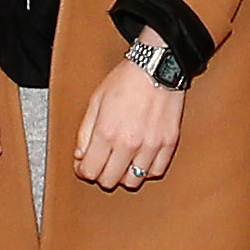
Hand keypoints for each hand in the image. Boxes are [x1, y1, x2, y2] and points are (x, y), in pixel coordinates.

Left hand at [77, 57, 186, 191]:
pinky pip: (155, 172)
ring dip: (124, 175)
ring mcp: (150, 145)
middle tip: (102, 163)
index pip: (89, 171)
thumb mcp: (95, 101)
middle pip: (109, 181)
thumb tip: (80, 156)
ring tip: (122, 161)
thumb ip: (85, 132)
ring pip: (133, 181)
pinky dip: (146, 170)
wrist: (157, 67)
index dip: (83, 170)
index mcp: (106, 132)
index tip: (84, 165)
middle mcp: (128, 143)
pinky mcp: (168, 143)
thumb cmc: (125, 80)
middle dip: (101, 175)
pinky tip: (140, 159)